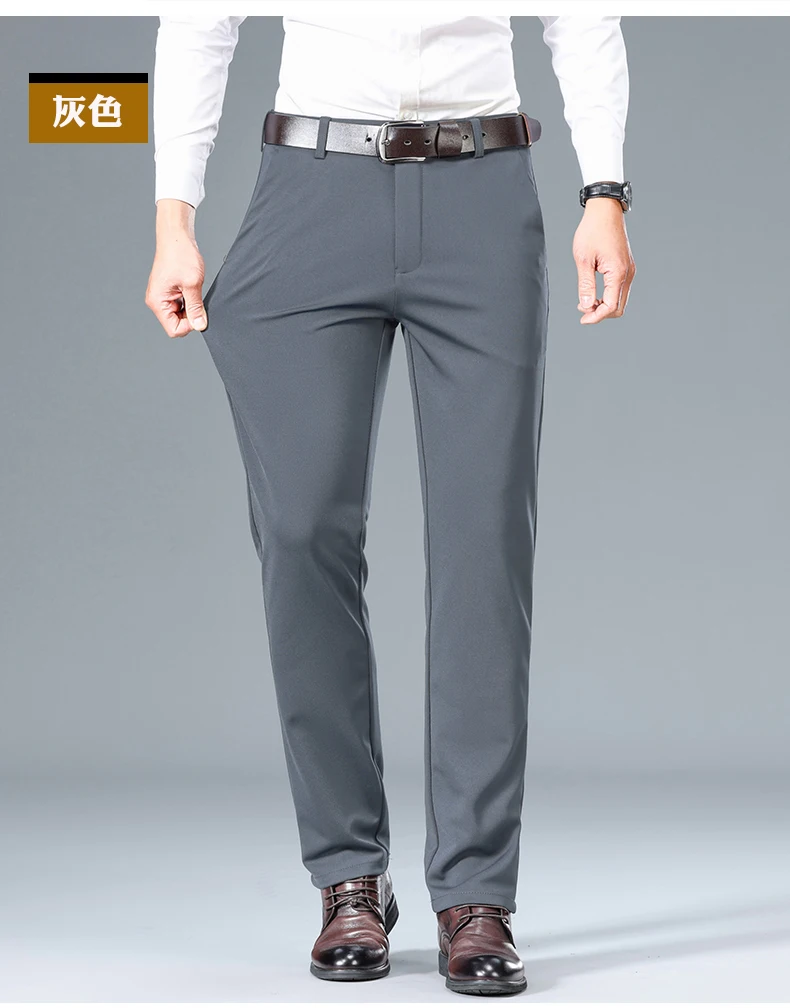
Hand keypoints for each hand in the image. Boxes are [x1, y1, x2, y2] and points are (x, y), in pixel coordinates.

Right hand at [145, 199, 206, 337]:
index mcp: (157, 302)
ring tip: (193, 289)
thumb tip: (200, 326)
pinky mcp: (168, 292)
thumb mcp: (192, 283)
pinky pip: (180, 305)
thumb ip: (196, 307)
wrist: (176, 236)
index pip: (174, 329)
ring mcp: (162, 297)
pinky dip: (189, 300)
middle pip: (176, 324)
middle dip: (190, 316)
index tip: (199, 312)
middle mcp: (156, 301)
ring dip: (190, 307)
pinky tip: (191, 288)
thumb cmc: (180, 254)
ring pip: (180, 315)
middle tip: (197, 298)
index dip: (190, 325)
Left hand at [573, 196, 635, 324]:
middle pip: (618, 307)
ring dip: (604, 305)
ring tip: (586, 301)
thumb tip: (587, 306)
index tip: (582, 318)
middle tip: (583, 310)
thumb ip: (586, 285)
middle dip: (601, 313)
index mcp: (618, 272)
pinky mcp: (626, 266)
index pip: (610, 306)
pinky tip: (595, 292)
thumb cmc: (593, 230)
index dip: (596, 317)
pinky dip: (608, 295)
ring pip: (620, 299)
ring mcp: (629, 269)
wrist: (605, 210)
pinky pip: (620, 289)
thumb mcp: (583, 259)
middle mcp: (628, 273)